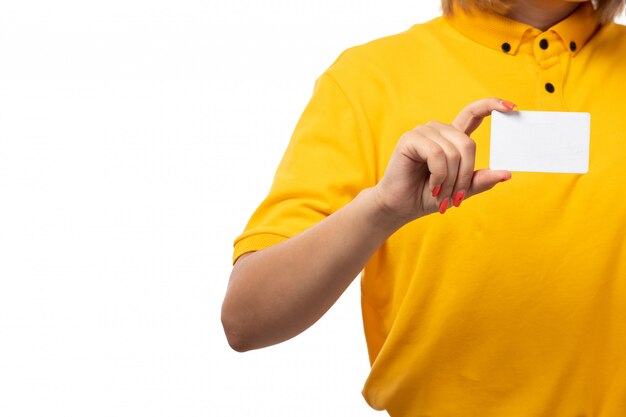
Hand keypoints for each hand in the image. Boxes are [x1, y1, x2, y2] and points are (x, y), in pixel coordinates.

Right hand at [372, 97, 514, 224]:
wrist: (400, 206)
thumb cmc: (428, 196)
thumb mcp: (460, 190)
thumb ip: (480, 180)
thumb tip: (507, 173)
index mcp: (452, 138)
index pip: (473, 113)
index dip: (492, 106)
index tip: (512, 106)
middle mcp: (438, 131)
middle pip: (468, 144)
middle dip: (465, 175)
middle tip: (456, 198)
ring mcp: (424, 132)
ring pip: (453, 151)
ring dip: (450, 180)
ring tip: (440, 195)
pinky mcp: (410, 139)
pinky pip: (437, 154)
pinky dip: (438, 175)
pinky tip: (432, 185)